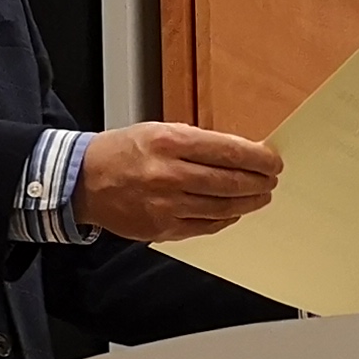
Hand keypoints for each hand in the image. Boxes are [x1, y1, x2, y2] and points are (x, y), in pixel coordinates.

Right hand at [81, 121, 281, 241]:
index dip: (258, 159)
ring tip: (260, 196)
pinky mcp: (162, 228)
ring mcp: (165, 205)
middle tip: (271, 180)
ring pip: (222, 207)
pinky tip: (234, 212)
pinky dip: (225, 219)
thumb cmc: (123, 152)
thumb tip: (240, 153)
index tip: (273, 161)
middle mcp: (168, 174)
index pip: (228, 152)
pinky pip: (205, 226)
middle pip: (230, 182)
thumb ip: (199, 142)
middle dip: (258, 182)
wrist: (84, 181)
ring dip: (248, 203)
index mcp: (169, 142)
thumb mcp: (159, 130)